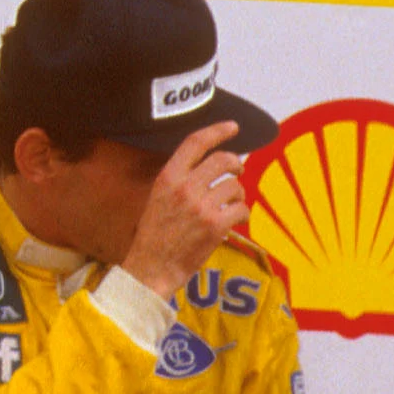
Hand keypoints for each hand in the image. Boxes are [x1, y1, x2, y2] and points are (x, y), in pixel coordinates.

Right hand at [117, 122, 251, 296]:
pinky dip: (242, 214)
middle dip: (236, 163)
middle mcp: (185, 188)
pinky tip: (235, 221)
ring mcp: (201, 206)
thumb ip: (181, 180)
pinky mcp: (216, 226)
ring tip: (230, 205)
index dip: (217, 131)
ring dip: (238, 195)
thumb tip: (212, 167)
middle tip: (237, 170)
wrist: (152, 266)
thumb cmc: (154, 234)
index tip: (232, 127)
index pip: (195, 143)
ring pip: (236, 187)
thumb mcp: (158, 198)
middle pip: (223, 161)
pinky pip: (242, 209)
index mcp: (168, 177)